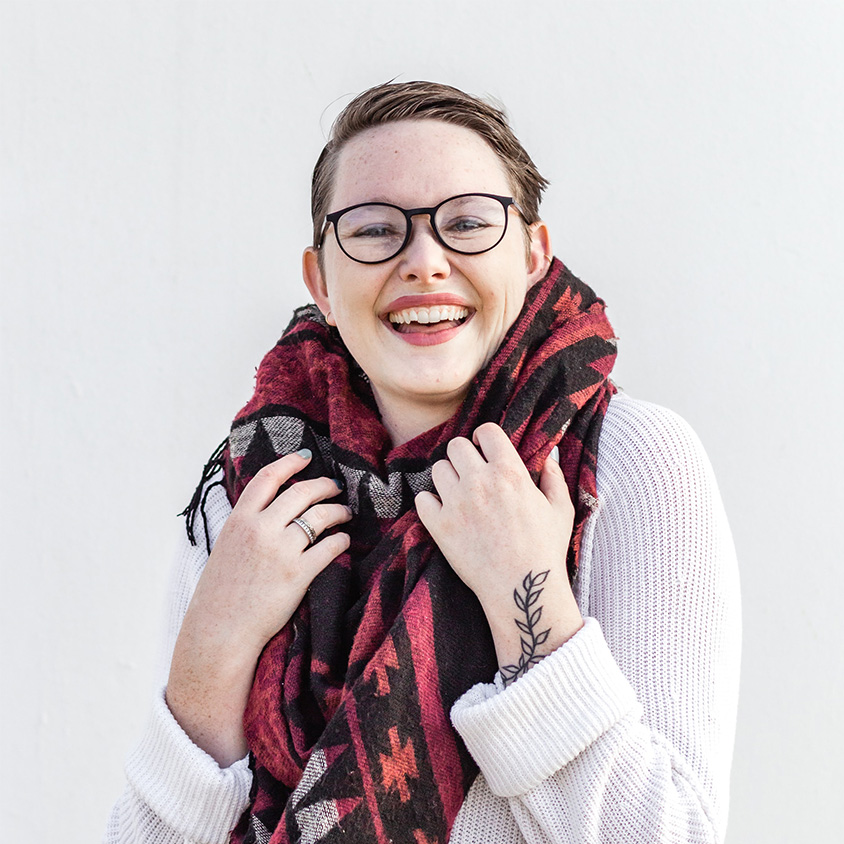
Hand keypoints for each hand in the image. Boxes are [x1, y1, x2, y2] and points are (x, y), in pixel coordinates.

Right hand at [167, 450, 350, 764]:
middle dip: (324, 485)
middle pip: (301, 492)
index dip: (290, 462)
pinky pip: (330, 547)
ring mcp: (281, 550)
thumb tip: (273, 507)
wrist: (219, 632)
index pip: (267, 477)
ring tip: (345, 513)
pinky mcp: (298, 574)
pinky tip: (344, 541)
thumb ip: (247, 525)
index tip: (306, 456)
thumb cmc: (221, 593)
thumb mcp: (226, 547)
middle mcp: (261, 529)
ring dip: (338, 511)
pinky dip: (341, 540)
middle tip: (335, 488)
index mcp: (239, 520)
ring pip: (320, 516)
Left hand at [415, 424, 583, 675]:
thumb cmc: (545, 550)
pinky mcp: (440, 526)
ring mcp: (456, 502)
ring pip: (437, 469)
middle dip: (463, 455)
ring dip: (447, 478)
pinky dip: (430, 503)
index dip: (484, 437)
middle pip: (455, 446)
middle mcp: (480, 481)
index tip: (484, 449)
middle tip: (470, 472)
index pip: (486, 431)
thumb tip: (548, 457)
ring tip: (458, 493)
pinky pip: (422, 499)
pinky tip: (443, 511)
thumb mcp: (560, 510)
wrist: (522, 589)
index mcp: (509, 472)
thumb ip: (554, 478)